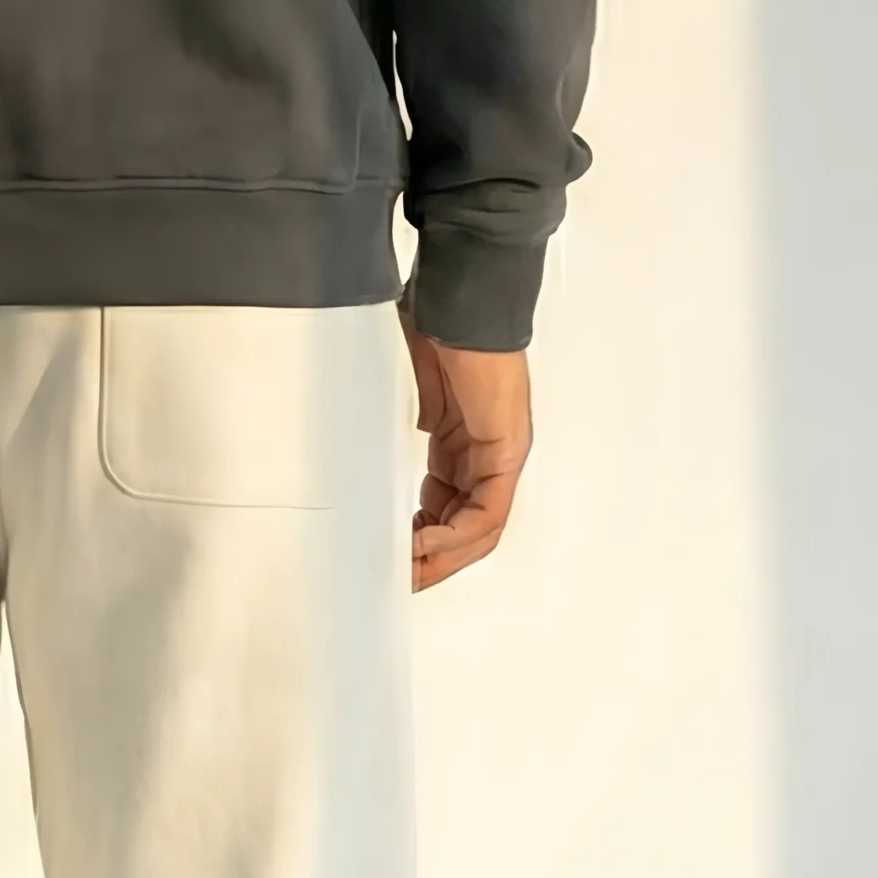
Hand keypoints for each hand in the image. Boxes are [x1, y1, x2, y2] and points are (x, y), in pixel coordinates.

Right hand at [399, 313, 533, 591]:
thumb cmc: (433, 328)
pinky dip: (456, 536)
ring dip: (443, 558)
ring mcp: (501, 453)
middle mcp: (488, 454)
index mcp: (465, 444)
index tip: (391, 559)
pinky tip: (424, 543)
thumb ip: (398, 430)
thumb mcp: (406, 394)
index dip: (421, 542)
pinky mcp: (506, 450)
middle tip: (397, 581)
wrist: (460, 297)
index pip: (451, 511)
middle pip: (468, 530)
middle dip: (431, 562)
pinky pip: (487, 512)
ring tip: (408, 572)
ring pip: (480, 530)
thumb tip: (370, 457)